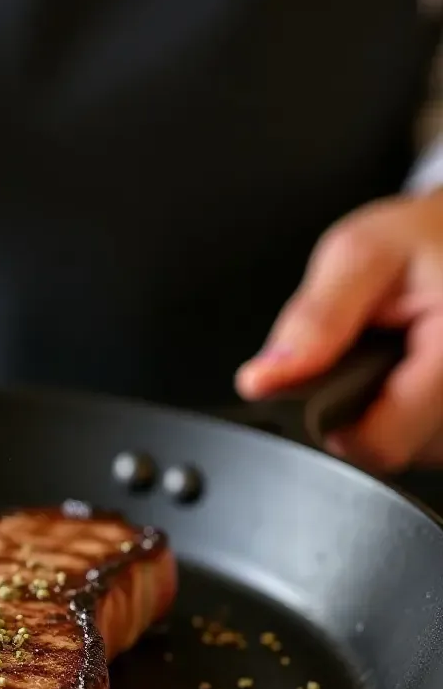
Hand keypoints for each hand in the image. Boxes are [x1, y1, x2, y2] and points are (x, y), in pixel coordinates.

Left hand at [235, 191, 442, 472]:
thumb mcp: (360, 254)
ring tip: (395, 355)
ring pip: (415, 451)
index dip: (335, 425)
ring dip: (389, 409)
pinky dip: (412, 411)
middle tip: (370, 350)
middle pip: (395, 452)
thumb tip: (263, 379)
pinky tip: (412, 368)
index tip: (325, 383)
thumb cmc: (426, 236)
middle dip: (363, 408)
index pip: (381, 444)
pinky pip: (431, 440)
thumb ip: (313, 320)